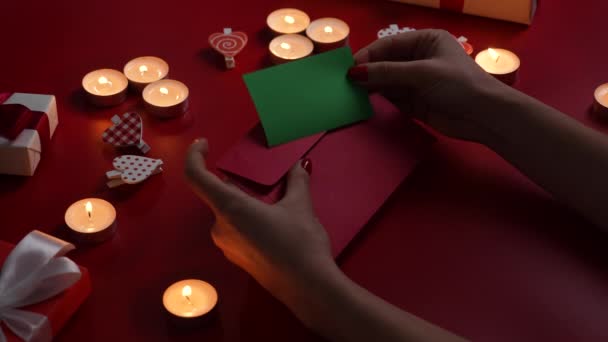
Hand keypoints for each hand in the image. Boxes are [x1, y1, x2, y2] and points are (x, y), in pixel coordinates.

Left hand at [184, 139, 334, 312]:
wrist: (307, 287)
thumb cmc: (299, 242)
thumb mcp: (300, 206)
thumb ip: (297, 181)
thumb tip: (301, 165)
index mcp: (229, 207)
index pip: (196, 176)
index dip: (194, 156)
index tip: (204, 144)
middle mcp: (220, 227)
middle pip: (217, 195)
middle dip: (235, 182)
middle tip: (259, 175)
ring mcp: (227, 246)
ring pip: (228, 213)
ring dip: (243, 201)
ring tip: (272, 198)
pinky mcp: (238, 259)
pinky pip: (235, 230)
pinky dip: (247, 218)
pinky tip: (273, 222)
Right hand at [350, 29, 510, 141]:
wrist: (484, 116)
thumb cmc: (458, 84)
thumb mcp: (422, 73)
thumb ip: (387, 73)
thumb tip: (354, 73)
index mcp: (425, 41)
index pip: (389, 45)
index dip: (368, 55)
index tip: (349, 68)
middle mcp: (419, 59)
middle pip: (386, 63)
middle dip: (367, 72)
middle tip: (344, 83)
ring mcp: (417, 82)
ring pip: (386, 82)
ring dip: (371, 88)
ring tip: (350, 94)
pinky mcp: (415, 103)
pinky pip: (392, 98)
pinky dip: (379, 100)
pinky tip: (364, 103)